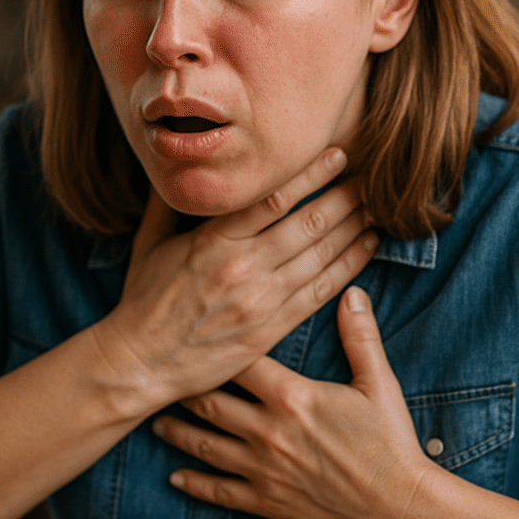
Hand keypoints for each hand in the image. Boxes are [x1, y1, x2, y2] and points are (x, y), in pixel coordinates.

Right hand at [90, 149, 378, 414]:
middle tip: (371, 178)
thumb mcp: (148, 243)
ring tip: (377, 208)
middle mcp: (243, 268)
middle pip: (308, 224)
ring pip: (321, 257)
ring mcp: (260, 301)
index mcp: (213, 241)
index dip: (312, 174)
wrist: (140, 363)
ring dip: (354, 228)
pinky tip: (367, 248)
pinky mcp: (270, 329)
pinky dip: (349, 267)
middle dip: (345, 198)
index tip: (338, 154)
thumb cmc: (141, 300)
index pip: (273, 199)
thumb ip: (168, 204)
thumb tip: (178, 165)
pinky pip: (320, 293)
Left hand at [150, 286, 434, 518]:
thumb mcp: (378, 382)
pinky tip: (176, 477)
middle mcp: (268, 430)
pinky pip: (220, 491)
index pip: (240, 360)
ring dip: (178, 432)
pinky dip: (195, 484)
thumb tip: (351, 293)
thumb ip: (360, 335)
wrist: (398, 506)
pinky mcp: (267, 500)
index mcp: (291, 396)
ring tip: (157, 422)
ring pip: (206, 445)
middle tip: (161, 376)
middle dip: (183, 388)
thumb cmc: (390, 445)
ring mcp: (263, 468)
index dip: (216, 345)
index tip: (196, 333)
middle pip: (211, 402)